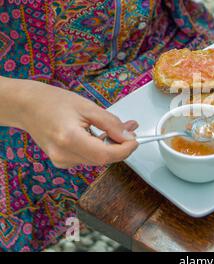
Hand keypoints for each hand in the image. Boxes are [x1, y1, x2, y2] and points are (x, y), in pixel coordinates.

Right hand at [17, 80, 138, 168]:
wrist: (28, 106)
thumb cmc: (53, 102)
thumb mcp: (88, 107)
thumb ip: (111, 123)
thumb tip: (129, 135)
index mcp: (69, 139)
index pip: (105, 155)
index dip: (125, 150)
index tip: (136, 140)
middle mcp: (64, 155)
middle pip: (103, 159)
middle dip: (121, 146)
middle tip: (131, 128)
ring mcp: (61, 160)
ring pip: (97, 159)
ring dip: (111, 146)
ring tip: (118, 128)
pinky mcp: (62, 161)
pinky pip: (88, 158)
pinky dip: (99, 148)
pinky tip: (101, 135)